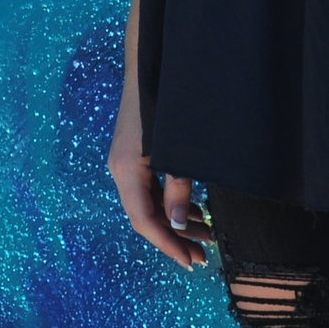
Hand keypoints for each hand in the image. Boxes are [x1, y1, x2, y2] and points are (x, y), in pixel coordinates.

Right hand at [109, 68, 206, 268]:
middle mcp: (121, 170)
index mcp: (126, 171)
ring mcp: (127, 162)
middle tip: (204, 255)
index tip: (190, 262)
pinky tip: (195, 210)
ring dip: (176, 221)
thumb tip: (176, 225)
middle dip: (175, 237)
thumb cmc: (165, 106)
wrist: (150, 65)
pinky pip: (151, 188)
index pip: (144, 221)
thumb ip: (177, 189)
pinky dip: (172, 202)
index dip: (167, 245)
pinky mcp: (135, 155)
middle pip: (146, 215)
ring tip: (207, 234)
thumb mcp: (177, 152)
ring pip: (150, 203)